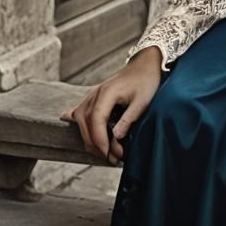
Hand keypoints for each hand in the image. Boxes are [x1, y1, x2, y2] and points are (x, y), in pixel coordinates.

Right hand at [60, 47, 163, 163]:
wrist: (144, 66)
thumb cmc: (146, 82)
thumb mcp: (143, 101)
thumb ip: (128, 119)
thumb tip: (115, 137)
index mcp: (106, 93)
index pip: (96, 119)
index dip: (100, 139)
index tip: (108, 154)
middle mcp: (95, 94)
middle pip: (86, 123)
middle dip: (97, 144)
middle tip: (113, 159)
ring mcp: (91, 96)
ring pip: (81, 122)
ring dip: (91, 139)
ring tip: (107, 152)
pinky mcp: (92, 99)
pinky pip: (80, 115)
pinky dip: (83, 128)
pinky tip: (85, 136)